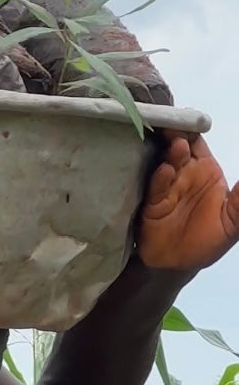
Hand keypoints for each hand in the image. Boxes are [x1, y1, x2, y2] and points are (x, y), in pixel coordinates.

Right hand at [137, 133, 238, 271]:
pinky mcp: (152, 203)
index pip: (197, 141)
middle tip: (176, 127)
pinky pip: (156, 188)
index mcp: (204, 170)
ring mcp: (166, 187)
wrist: (178, 266)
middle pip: (178, 146)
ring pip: (166, 162)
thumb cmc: (208, 240)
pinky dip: (160, 178)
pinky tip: (165, 171)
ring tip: (176, 146)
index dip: (193, 128)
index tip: (189, 118)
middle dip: (177, 134)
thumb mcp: (234, 220)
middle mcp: (183, 173)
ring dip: (171, 153)